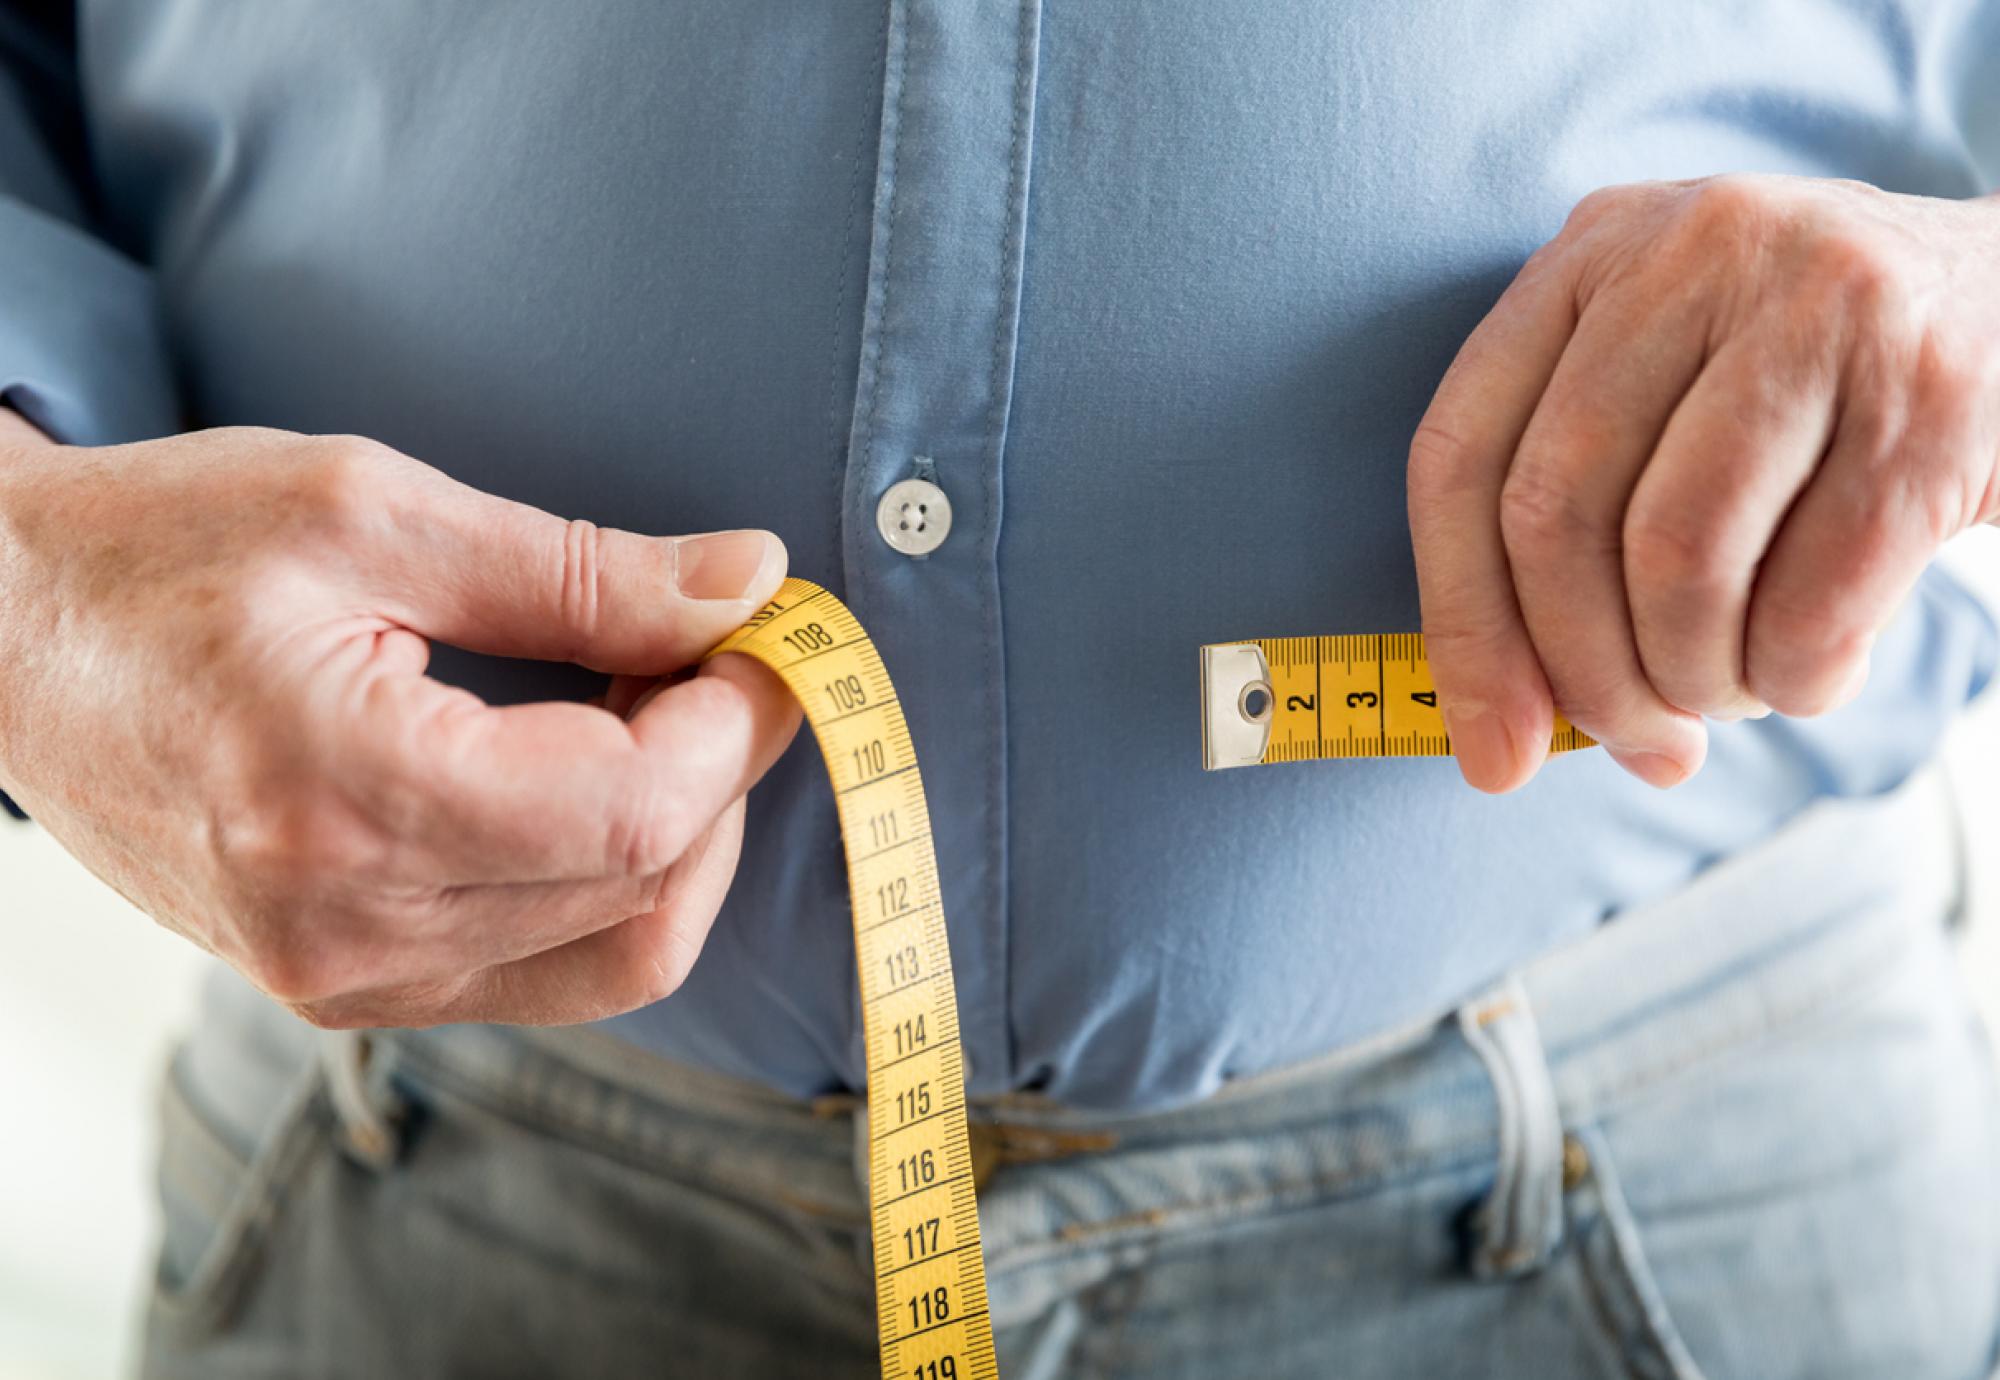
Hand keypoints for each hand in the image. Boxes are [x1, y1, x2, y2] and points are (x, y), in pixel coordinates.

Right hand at [0, 422, 800, 1025]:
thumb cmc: (160, 552)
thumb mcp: (371, 510)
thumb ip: (576, 567)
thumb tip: (747, 581)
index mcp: (345, 797)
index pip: (633, 813)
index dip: (736, 727)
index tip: (763, 639)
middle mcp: (348, 928)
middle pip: (642, 889)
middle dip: (725, 771)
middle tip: (724, 656)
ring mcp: (345, 979)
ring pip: (616, 949)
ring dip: (680, 831)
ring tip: (662, 708)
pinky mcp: (349, 988)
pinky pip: (548, 971)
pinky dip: (613, 880)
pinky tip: (601, 775)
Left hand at [1407, 174, 1999, 792]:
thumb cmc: (1808, 387)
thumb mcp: (1672, 386)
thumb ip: (1575, 514)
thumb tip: (1497, 731)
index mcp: (1592, 253)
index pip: (1458, 456)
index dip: (1461, 625)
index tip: (1488, 751)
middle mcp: (1693, 254)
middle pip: (1556, 515)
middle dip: (1583, 673)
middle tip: (1640, 741)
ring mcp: (1819, 309)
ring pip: (1677, 561)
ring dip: (1694, 677)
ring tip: (1732, 691)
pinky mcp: (1931, 396)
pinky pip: (1813, 600)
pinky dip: (1796, 678)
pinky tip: (1812, 670)